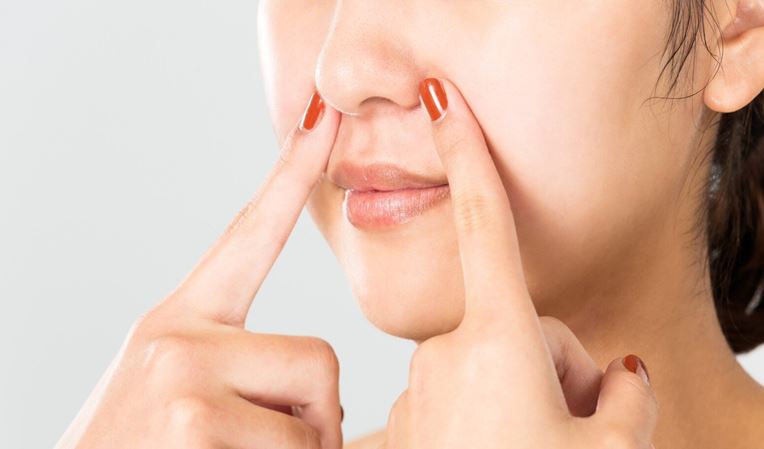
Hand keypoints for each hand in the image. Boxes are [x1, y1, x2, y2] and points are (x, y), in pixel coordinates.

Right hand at [55, 90, 344, 448]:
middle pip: (321, 357)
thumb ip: (240, 371)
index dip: (293, 174)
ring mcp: (183, 377)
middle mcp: (176, 337)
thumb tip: (328, 392)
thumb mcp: (179, 398)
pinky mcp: (192, 421)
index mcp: (179, 324)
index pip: (250, 235)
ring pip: (318, 406)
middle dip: (318, 414)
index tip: (326, 118)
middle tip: (275, 447)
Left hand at [382, 78, 657, 448]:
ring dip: (520, 403)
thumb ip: (622, 401)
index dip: (468, 155)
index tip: (441, 99)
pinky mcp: (399, 428)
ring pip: (486, 372)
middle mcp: (446, 354)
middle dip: (555, 366)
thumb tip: (616, 375)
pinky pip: (452, 407)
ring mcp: (416, 394)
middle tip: (576, 427)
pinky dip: (482, 429)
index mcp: (498, 341)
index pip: (484, 224)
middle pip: (518, 329)